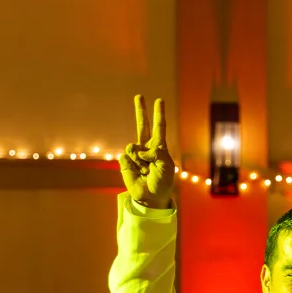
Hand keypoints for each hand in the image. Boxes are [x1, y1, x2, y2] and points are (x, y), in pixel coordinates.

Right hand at [120, 95, 175, 209]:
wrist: (152, 196)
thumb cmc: (163, 181)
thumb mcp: (166, 165)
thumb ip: (156, 152)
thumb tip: (140, 149)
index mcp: (159, 147)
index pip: (159, 127)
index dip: (159, 114)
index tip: (159, 101)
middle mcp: (146, 148)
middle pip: (142, 126)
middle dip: (141, 111)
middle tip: (139, 96)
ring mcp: (135, 155)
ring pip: (132, 146)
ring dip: (139, 159)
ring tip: (144, 170)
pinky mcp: (125, 162)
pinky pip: (126, 157)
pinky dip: (132, 165)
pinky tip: (137, 172)